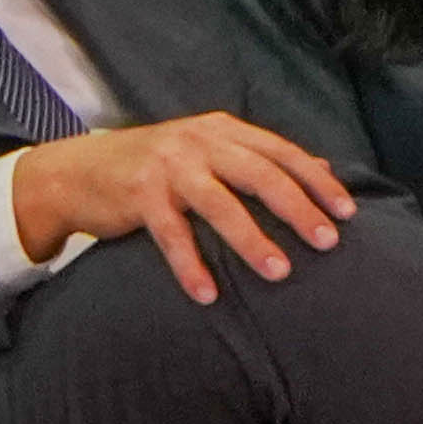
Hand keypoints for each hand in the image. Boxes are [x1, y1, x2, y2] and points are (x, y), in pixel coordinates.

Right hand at [6, 114, 352, 304]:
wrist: (75, 171)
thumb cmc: (150, 166)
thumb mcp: (204, 150)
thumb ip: (255, 155)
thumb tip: (318, 164)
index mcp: (220, 129)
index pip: (281, 152)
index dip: (318, 182)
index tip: (347, 213)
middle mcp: (196, 141)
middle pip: (259, 174)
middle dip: (297, 209)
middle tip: (327, 243)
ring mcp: (166, 166)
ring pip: (220, 204)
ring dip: (252, 240)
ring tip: (279, 272)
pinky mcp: (138, 194)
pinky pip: (172, 234)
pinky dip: (190, 266)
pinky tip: (208, 294)